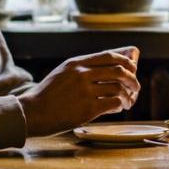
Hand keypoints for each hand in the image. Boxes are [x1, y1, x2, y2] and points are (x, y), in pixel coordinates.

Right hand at [18, 48, 140, 135]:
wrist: (32, 112)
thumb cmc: (48, 94)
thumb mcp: (62, 73)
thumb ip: (83, 68)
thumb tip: (109, 67)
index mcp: (76, 63)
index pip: (109, 56)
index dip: (125, 61)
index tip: (132, 67)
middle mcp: (82, 74)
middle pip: (119, 71)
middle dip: (132, 79)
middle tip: (135, 86)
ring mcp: (85, 92)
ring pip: (118, 88)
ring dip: (127, 95)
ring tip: (127, 101)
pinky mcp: (87, 109)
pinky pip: (113, 103)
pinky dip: (120, 105)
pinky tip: (118, 108)